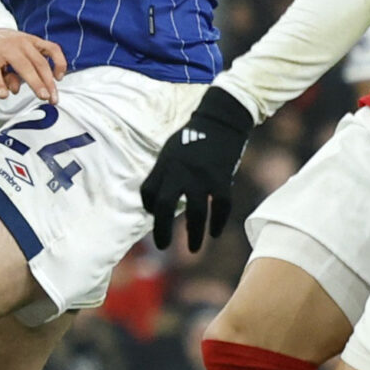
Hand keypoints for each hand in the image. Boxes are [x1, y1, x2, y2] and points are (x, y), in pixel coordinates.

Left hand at [0, 29, 66, 102]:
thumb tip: (15, 89)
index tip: (3, 96)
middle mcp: (8, 47)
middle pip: (24, 66)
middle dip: (36, 83)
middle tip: (45, 98)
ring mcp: (24, 42)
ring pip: (41, 61)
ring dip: (49, 80)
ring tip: (53, 98)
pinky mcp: (35, 40)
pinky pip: (52, 49)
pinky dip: (59, 62)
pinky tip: (59, 77)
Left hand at [139, 86, 254, 251]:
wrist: (221, 121)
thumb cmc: (194, 137)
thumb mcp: (170, 150)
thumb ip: (164, 172)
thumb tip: (158, 200)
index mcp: (164, 164)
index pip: (147, 191)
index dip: (148, 207)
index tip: (155, 216)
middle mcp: (179, 172)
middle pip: (166, 206)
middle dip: (162, 230)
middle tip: (162, 246)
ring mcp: (202, 176)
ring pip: (195, 212)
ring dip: (193, 234)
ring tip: (192, 249)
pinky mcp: (222, 179)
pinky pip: (220, 207)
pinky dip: (217, 222)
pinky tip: (215, 233)